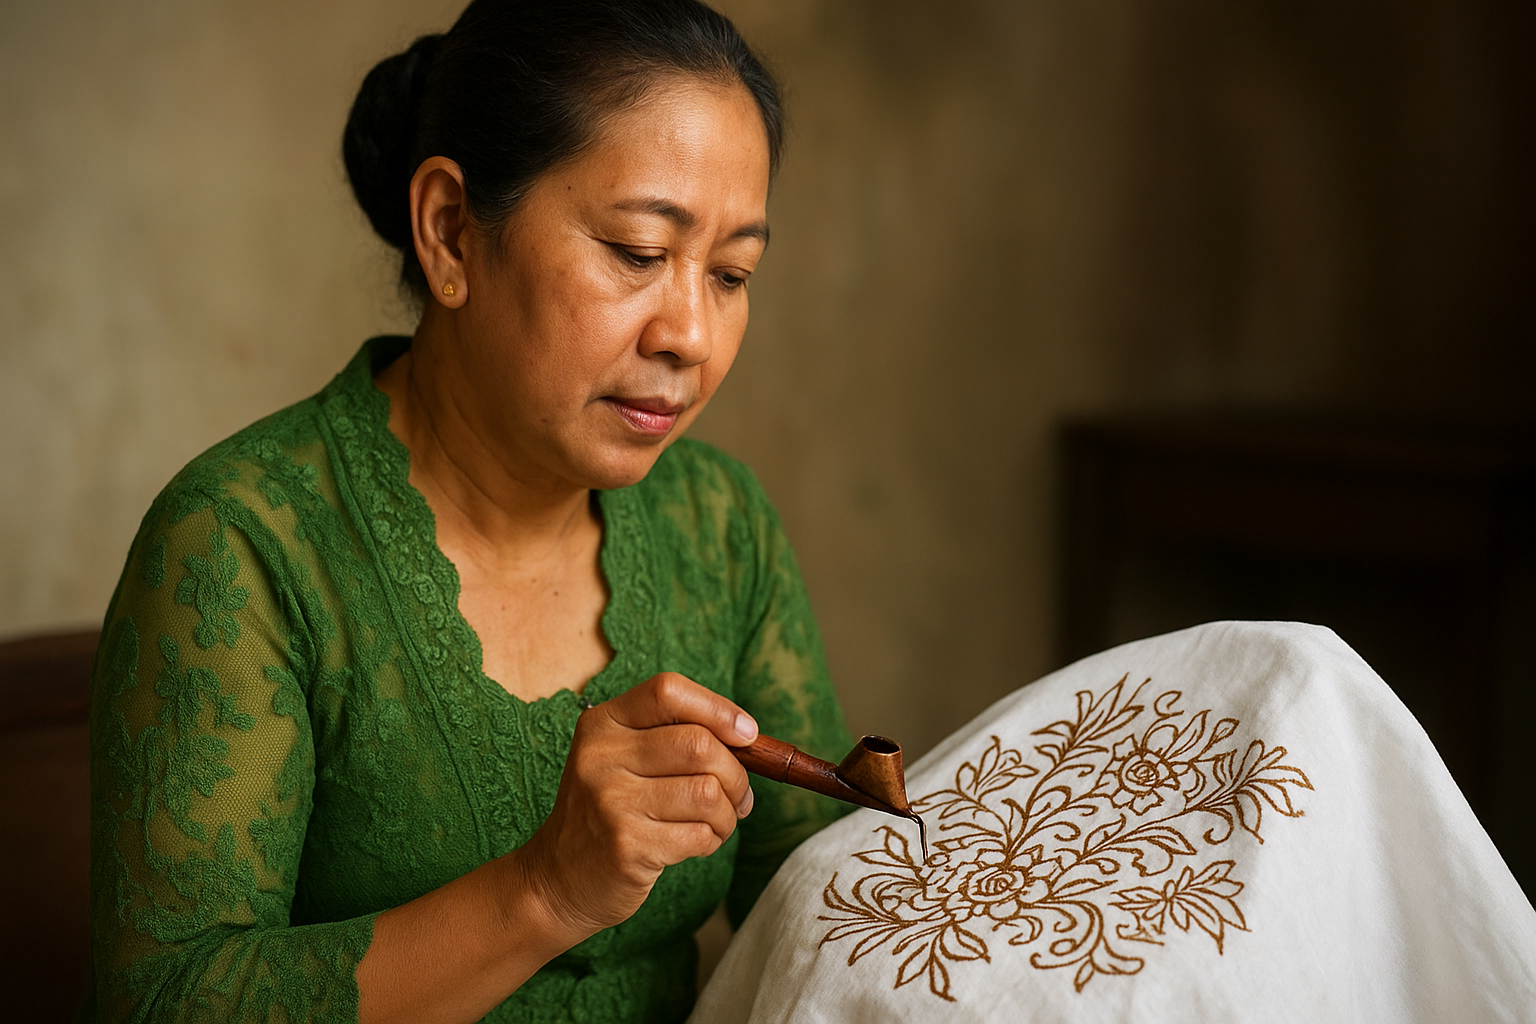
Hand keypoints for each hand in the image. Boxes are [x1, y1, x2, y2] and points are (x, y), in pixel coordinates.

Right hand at [512, 672, 756, 944]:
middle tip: (739, 797)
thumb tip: (751, 739)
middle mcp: (601, 756)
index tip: (747, 734)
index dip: (718, 709)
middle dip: (736, 774)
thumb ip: (675, 738)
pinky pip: (699, 835)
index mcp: (602, 723)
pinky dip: (711, 841)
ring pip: (707, 793)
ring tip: (715, 823)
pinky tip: (695, 843)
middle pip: (699, 745)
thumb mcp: (623, 759)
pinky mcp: (627, 846)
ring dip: (727, 814)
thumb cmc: (610, 811)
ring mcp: (610, 802)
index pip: (668, 691)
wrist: (557, 878)